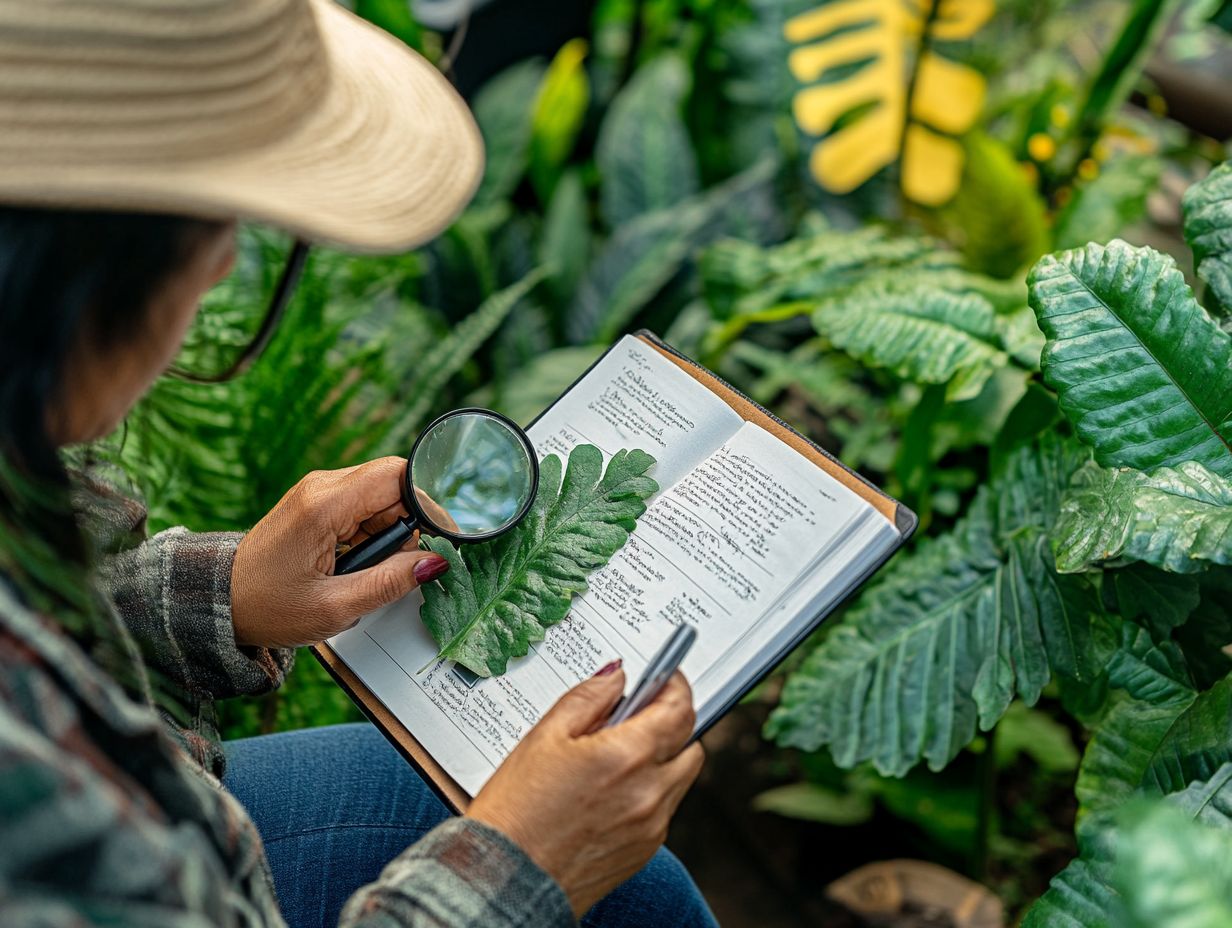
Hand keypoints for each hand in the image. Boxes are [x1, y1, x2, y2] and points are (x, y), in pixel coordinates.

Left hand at [231, 457, 449, 647]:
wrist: (222, 602)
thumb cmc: (265, 606)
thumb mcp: (334, 606)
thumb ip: (389, 582)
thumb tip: (434, 563)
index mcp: (323, 504)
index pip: (397, 475)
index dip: (428, 502)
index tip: (441, 535)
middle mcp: (321, 487)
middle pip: (392, 484)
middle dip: (408, 523)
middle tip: (398, 564)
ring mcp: (318, 493)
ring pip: (382, 497)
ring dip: (390, 531)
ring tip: (366, 570)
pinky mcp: (318, 503)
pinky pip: (364, 506)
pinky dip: (373, 533)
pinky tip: (357, 562)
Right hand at [468, 666, 704, 916]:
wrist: (506, 879)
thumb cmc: (516, 812)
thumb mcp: (544, 737)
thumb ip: (588, 697)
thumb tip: (616, 677)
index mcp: (628, 756)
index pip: (680, 708)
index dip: (675, 685)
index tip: (664, 678)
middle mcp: (649, 792)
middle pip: (690, 744)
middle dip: (671, 724)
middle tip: (636, 717)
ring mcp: (652, 826)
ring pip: (680, 778)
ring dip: (662, 760)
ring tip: (614, 758)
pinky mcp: (645, 850)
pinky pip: (663, 810)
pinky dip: (648, 793)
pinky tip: (608, 793)